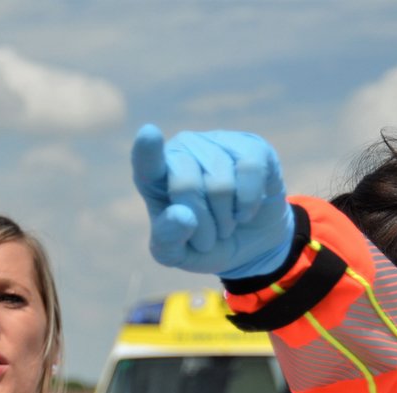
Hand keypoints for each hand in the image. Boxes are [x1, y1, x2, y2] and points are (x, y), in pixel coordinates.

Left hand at [130, 124, 295, 279]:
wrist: (247, 243)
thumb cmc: (201, 244)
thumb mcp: (177, 254)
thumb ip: (168, 240)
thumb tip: (183, 216)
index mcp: (153, 176)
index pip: (146, 161)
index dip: (148, 151)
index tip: (149, 135)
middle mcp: (181, 150)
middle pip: (186, 185)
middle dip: (201, 224)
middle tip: (207, 240)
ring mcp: (215, 142)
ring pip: (221, 184)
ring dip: (225, 220)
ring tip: (225, 225)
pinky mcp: (250, 145)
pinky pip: (249, 171)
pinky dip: (248, 203)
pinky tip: (245, 211)